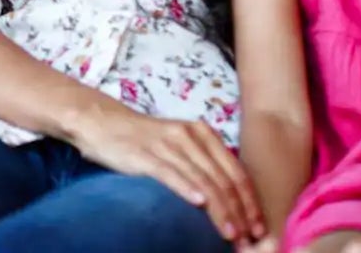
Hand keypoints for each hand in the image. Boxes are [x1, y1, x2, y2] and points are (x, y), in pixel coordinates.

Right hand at [71, 106, 264, 243]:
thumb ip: (203, 163)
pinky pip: (170, 173)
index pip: (235, 171)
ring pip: (202, 181)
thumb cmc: (144, 139)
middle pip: (222, 179)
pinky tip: (198, 204)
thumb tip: (230, 198)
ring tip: (231, 234)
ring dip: (220, 211)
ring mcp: (167, 144)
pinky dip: (186, 189)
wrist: (101, 122)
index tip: (259, 226)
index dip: (250, 201)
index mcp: (202, 133)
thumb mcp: (179, 145)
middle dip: (240, 212)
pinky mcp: (145, 154)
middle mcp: (189, 136)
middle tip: (249, 238)